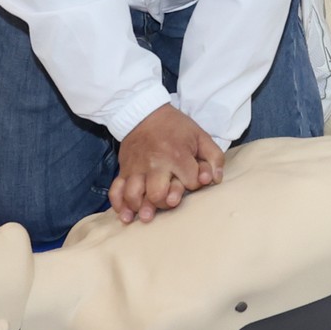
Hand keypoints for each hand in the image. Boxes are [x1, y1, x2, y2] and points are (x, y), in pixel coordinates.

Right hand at [111, 104, 222, 222]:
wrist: (144, 113)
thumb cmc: (175, 127)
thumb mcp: (200, 136)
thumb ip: (214, 157)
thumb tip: (214, 180)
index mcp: (177, 155)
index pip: (190, 183)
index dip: (194, 184)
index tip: (192, 179)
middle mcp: (155, 164)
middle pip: (157, 195)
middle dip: (165, 203)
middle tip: (169, 201)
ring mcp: (136, 168)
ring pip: (134, 196)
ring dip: (141, 208)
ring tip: (148, 214)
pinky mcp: (123, 170)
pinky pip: (116, 191)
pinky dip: (119, 205)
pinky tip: (126, 216)